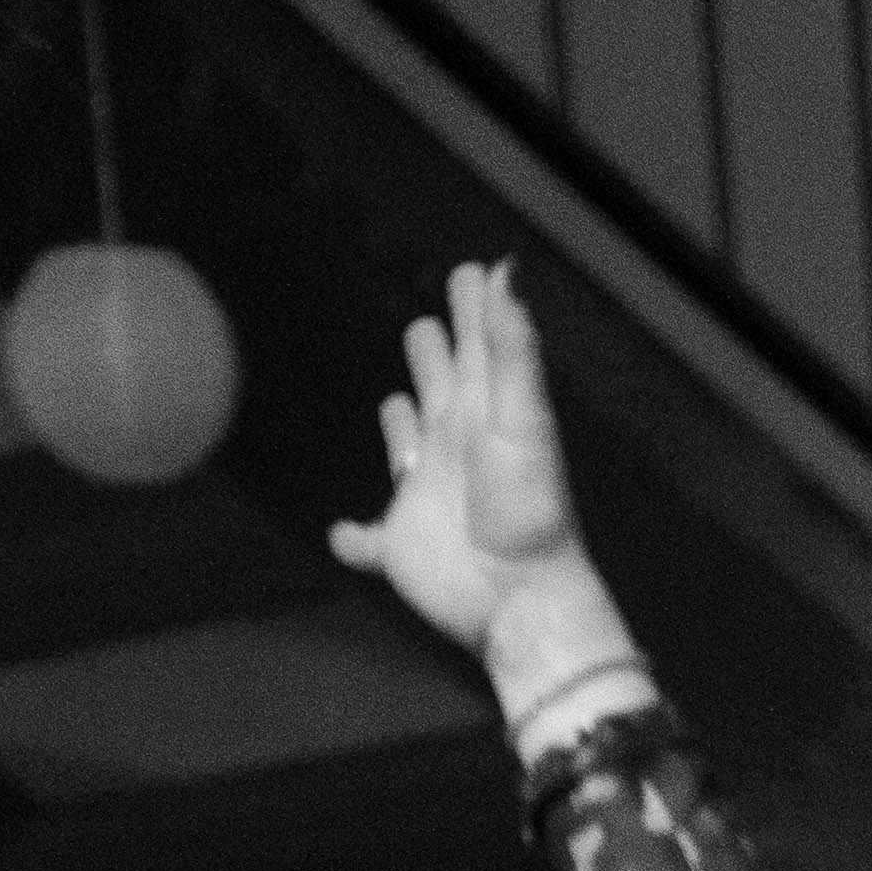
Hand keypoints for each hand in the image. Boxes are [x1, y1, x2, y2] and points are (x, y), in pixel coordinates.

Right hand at [331, 255, 636, 710]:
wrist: (521, 600)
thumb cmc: (527, 511)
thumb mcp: (521, 421)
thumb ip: (511, 349)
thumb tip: (505, 270)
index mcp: (481, 414)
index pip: (475, 347)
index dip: (472, 309)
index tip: (472, 272)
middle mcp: (451, 448)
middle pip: (436, 387)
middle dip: (432, 355)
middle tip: (429, 327)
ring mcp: (424, 497)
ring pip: (405, 453)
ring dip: (398, 431)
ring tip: (396, 406)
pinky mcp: (399, 547)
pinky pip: (366, 542)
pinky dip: (353, 540)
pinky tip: (343, 538)